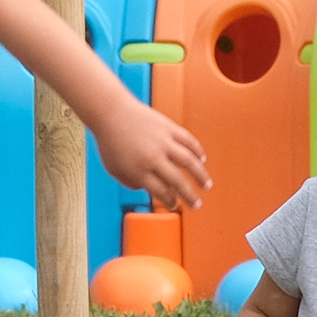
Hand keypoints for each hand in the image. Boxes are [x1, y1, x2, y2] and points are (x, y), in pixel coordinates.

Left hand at [96, 100, 210, 210]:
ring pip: (188, 161)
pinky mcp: (168, 127)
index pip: (161, 192)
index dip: (170, 201)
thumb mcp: (114, 169)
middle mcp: (153, 157)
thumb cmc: (110, 140)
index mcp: (138, 171)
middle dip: (190, 196)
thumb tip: (149, 189)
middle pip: (177, 181)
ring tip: (207, 184)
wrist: (110, 111)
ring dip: (200, 175)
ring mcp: (163, 141)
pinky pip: (188, 141)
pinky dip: (197, 151)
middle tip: (197, 205)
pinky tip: (202, 159)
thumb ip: (130, 182)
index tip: (174, 205)